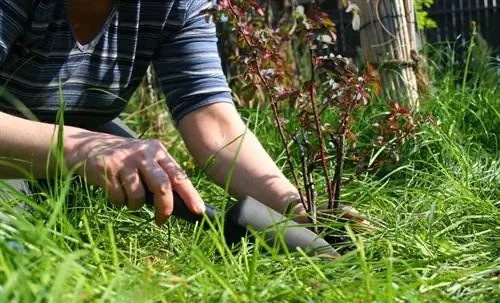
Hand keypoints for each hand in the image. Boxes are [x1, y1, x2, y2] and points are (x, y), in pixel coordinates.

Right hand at [64, 130, 204, 223]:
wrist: (85, 146)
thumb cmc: (123, 160)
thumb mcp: (144, 159)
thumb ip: (161, 174)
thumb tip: (180, 204)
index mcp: (157, 150)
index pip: (179, 175)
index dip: (190, 194)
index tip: (198, 211)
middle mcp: (143, 153)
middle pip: (163, 186)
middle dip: (165, 208)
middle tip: (162, 220)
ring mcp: (124, 160)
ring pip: (139, 195)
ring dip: (135, 206)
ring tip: (129, 200)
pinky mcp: (106, 169)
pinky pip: (119, 197)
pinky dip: (119, 202)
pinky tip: (114, 193)